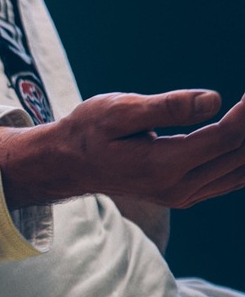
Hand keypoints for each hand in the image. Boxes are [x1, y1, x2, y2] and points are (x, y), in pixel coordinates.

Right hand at [0, 89, 244, 208]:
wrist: (68, 164)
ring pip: (239, 170)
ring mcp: (183, 195)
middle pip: (238, 155)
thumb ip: (166, 107)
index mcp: (163, 165)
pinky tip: (242, 135)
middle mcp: (178, 187)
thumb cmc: (88, 131)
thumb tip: (214, 100)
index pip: (224, 138)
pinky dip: (243, 157)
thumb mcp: (118, 111)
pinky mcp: (186, 194)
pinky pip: (230, 178)